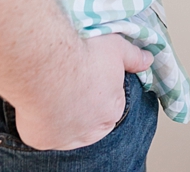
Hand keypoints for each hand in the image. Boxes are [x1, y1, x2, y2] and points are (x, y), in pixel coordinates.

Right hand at [14, 34, 152, 150]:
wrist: (49, 64)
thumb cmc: (84, 55)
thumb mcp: (118, 48)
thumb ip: (134, 58)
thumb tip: (148, 60)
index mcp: (113, 110)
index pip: (113, 105)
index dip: (103, 89)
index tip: (92, 74)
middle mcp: (90, 131)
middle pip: (91, 120)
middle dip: (86, 105)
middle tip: (75, 82)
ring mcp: (64, 138)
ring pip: (68, 130)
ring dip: (66, 115)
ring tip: (58, 90)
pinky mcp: (41, 140)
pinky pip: (44, 132)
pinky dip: (43, 121)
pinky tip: (42, 102)